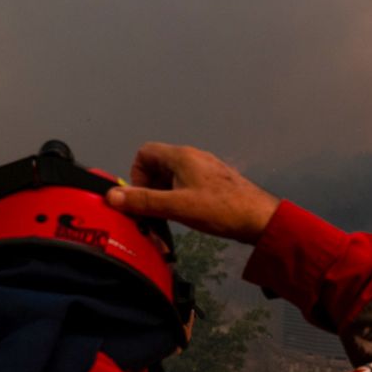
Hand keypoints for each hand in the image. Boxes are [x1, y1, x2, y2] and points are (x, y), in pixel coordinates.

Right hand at [106, 143, 278, 244]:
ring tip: (169, 217)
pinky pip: (187, 185)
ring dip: (164, 196)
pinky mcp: (215, 183)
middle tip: (153, 211)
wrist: (259, 219)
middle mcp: (193, 157)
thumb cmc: (219, 209)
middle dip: (149, 188)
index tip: (142, 197)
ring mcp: (205, 169)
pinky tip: (188, 215)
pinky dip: (180, 198)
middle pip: (157, 165)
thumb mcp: (176, 206)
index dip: (136, 174)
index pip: (145, 153)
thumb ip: (143, 201)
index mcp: (181, 156)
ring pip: (173, 177)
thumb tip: (111, 196)